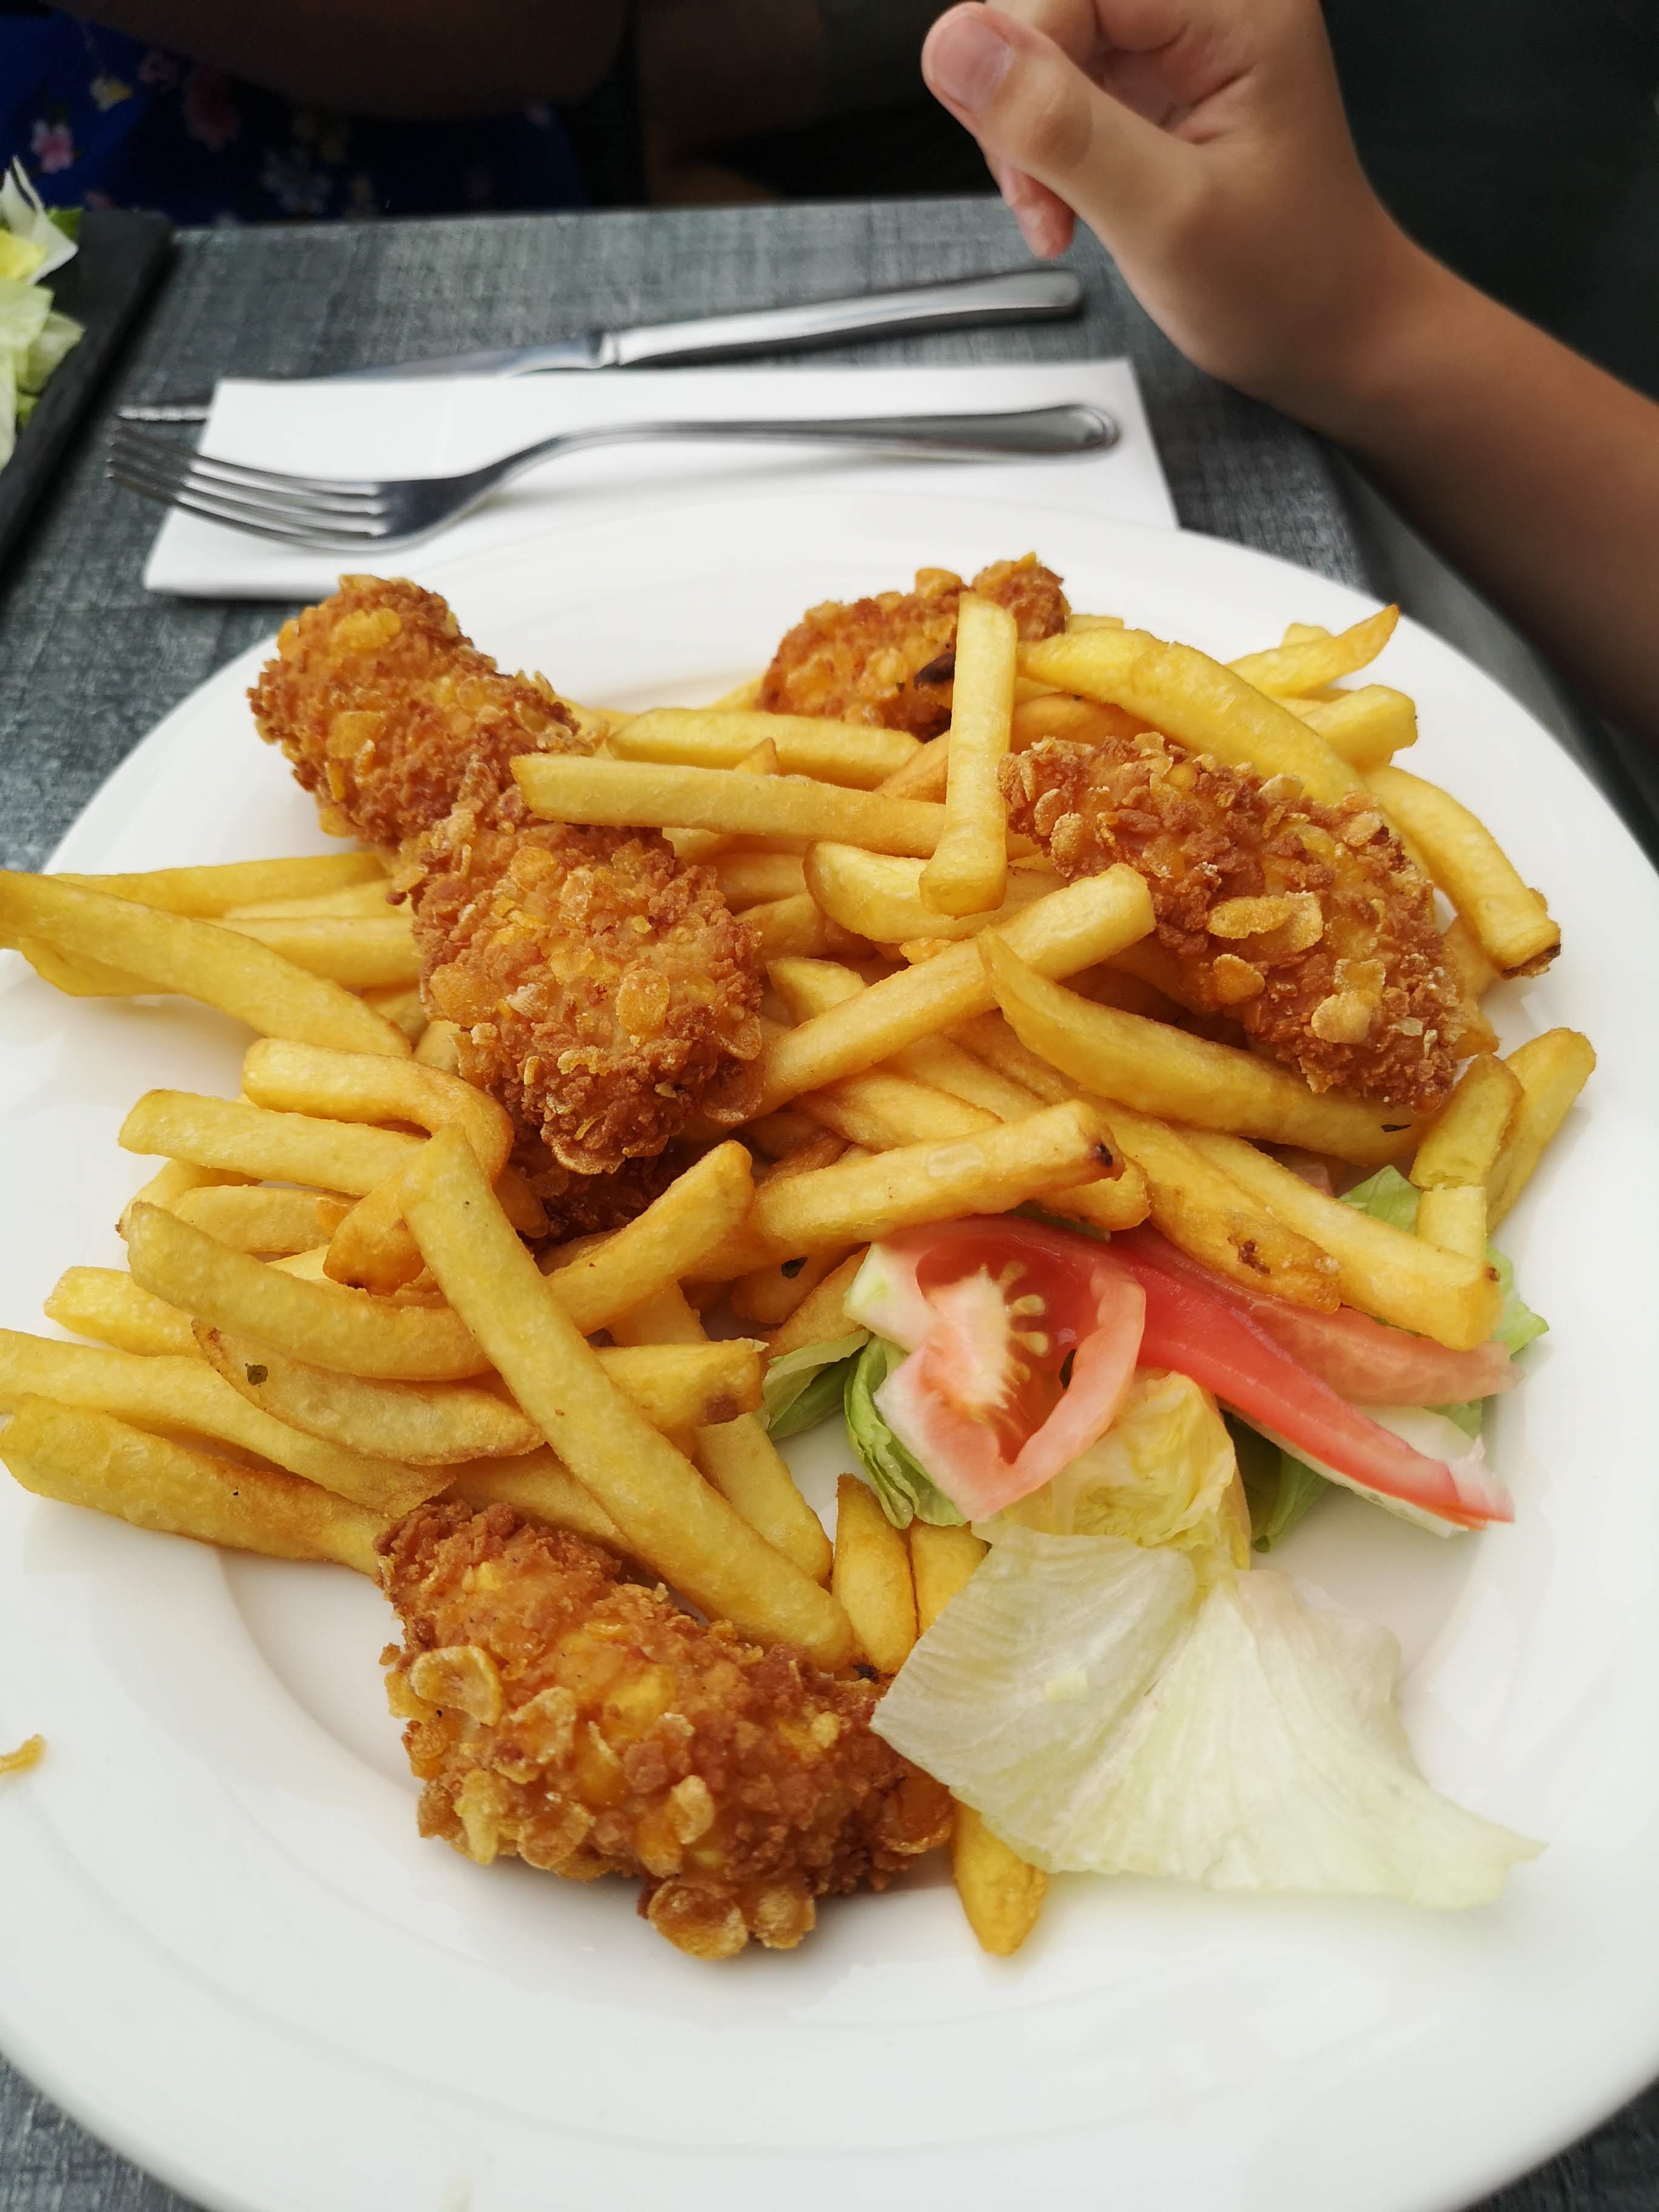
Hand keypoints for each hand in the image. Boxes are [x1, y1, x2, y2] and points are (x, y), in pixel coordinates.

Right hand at [920, 0, 1434, 417]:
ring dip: (1023, 134)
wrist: (1330, 334)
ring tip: (1057, 209)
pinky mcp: (1152, 82)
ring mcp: (1176, 42)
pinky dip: (1041, 151)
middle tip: (1041, 192)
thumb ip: (1060, 126)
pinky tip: (1066, 201)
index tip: (1025, 157)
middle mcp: (1209, 5)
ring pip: (1039, 44)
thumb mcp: (1165, 216)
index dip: (1022, 56)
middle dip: (1017, 100)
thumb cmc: (1286, 286)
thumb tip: (957, 43)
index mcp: (1236, 6)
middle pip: (1049, 2)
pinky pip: (1056, 85)